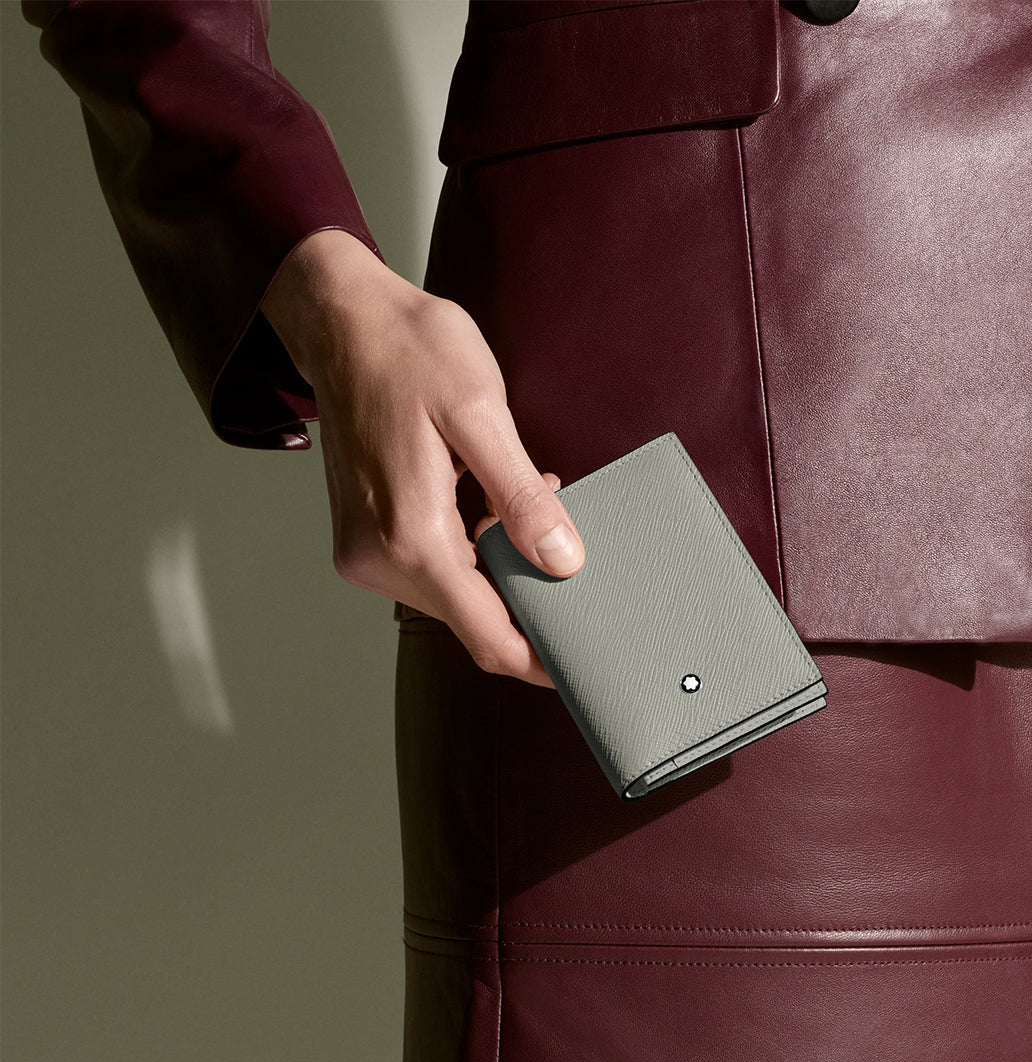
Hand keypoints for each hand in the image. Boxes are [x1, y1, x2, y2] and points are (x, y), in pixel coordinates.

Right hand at [261, 229, 584, 688]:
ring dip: (499, 566)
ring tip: (525, 500)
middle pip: (472, 619)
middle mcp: (378, 558)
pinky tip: (490, 505)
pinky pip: (432, 570)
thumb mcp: (479, 412)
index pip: (487, 635)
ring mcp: (365, 552)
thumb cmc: (409, 351)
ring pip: (455, 596)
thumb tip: (562, 562)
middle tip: (563, 537)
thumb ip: (519, 496)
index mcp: (410, 536)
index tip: (580, 660)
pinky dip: (472, 552)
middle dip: (527, 592)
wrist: (343, 323)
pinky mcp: (365, 538)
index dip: (539, 658)